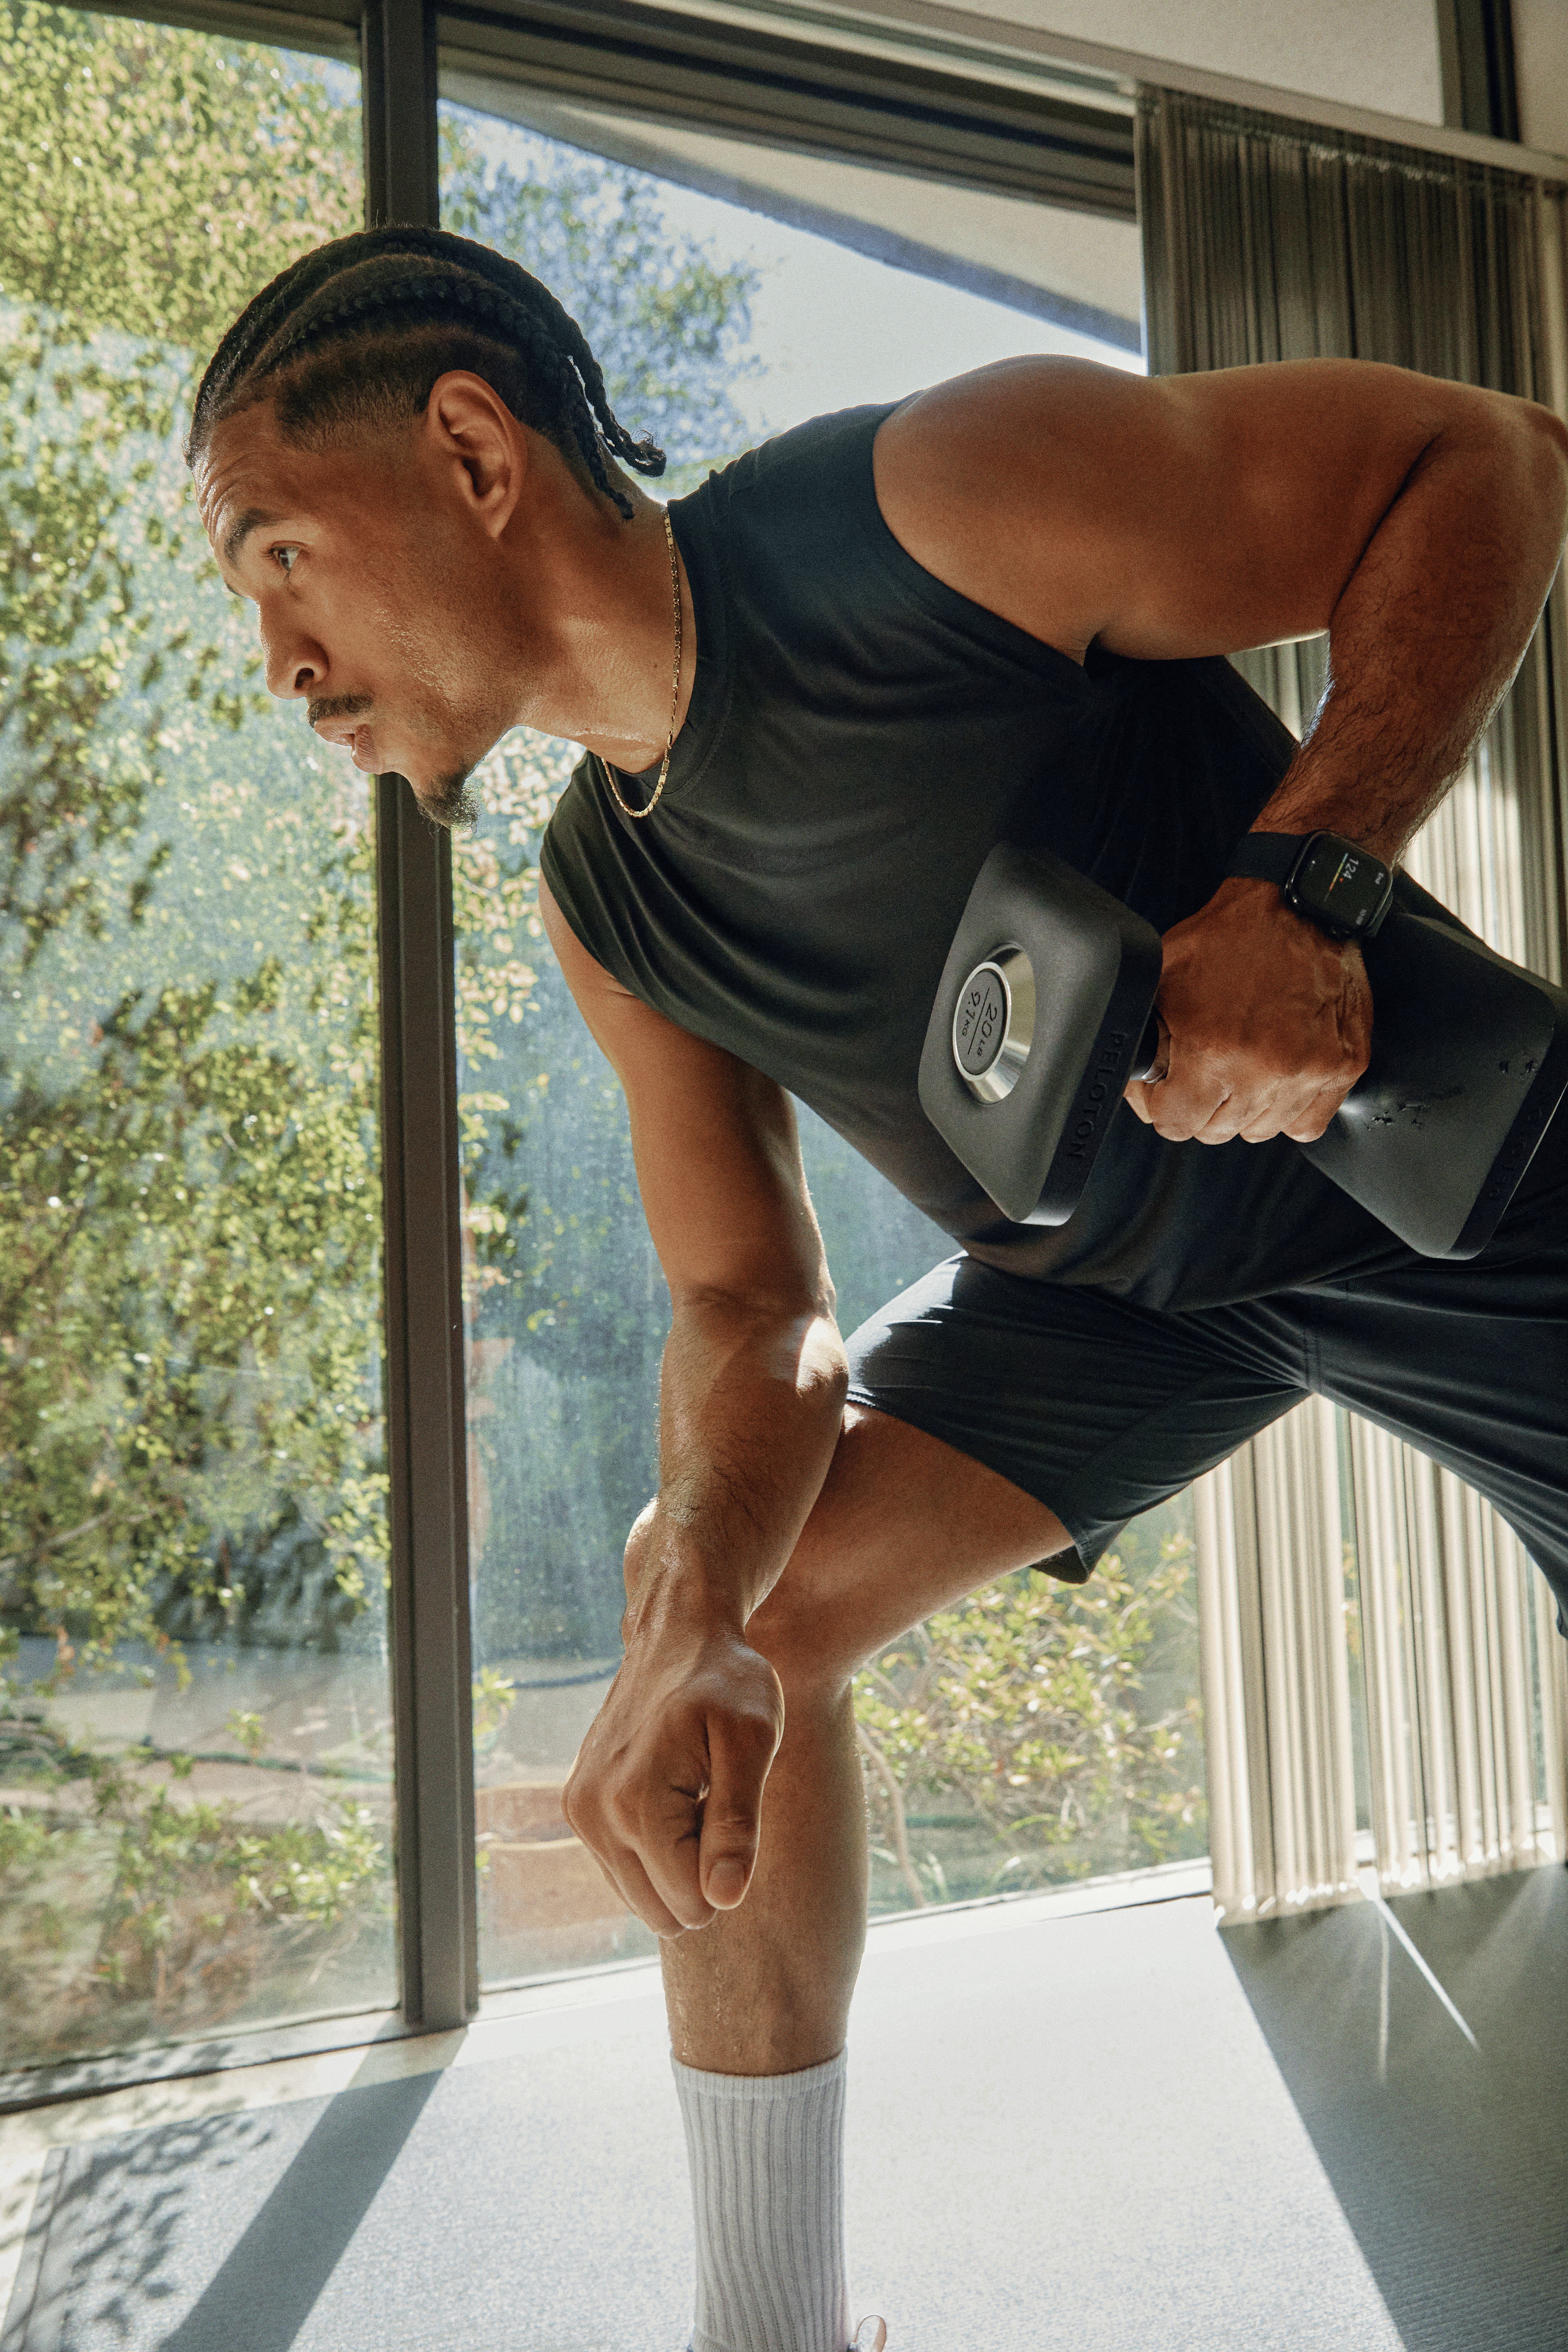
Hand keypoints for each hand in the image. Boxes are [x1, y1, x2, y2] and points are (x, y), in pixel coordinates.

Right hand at [564, 1608, 784, 1937]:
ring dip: (678, 1859)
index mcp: (637, 1803)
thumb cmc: (727, 1682)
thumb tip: (724, 1900)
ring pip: (641, 1897)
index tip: (727, 1801)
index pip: (693, 1902)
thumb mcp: (753, 1740)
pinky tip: (673, 1793)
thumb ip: (737, 1824)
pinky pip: (624, 1869)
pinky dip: (654, 1847)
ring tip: (694, 1793)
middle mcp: (594, 1814)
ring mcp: (580, 1811)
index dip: (727, 1867)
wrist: (676, 1634)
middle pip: (663, 1910)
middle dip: (700, 1872)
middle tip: (713, 1800)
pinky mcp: (578, 1807)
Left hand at [1123, 876, 1370, 1143]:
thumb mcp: (1165, 975)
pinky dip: (1286, 1108)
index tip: (1162, 1088)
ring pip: (1258, 1130)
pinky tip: (1274, 1077)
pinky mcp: (1344, 1066)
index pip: (1174, 1123)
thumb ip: (1144, 1031)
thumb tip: (1131, 1070)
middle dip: (1198, 1105)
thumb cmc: (1235, 933)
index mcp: (1213, 1047)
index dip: (1158, 1104)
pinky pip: (1305, 1124)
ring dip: (1242, 1107)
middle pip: (1214, 1131)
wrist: (1303, 903)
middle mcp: (1264, 1067)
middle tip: (1199, 1072)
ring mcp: (1309, 1071)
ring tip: (1238, 1066)